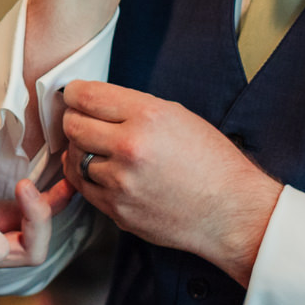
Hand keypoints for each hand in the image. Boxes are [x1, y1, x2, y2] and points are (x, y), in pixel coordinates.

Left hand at [60, 81, 279, 286]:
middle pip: (72, 125)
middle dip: (75, 120)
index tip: (75, 95)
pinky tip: (102, 172)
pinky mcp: (117, 209)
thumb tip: (94, 103)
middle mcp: (130, 146)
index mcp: (147, 116)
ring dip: (81, 151)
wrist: (231, 212)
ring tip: (100, 150)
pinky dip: (86, 177)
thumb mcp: (177, 116)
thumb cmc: (211, 162)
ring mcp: (121, 181)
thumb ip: (132, 108)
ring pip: (74, 157)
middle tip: (84, 121)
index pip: (86, 96)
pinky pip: (83, 186)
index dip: (75, 93)